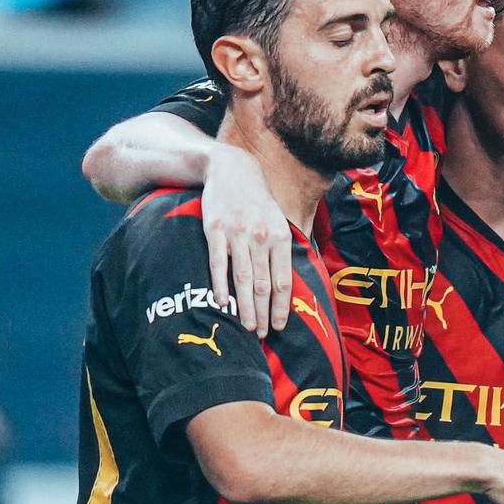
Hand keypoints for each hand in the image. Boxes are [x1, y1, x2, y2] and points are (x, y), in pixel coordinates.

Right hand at [204, 141, 291, 337]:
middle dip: (263, 313)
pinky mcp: (215, 230)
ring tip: (246, 327)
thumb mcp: (277, 220)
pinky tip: (222, 303)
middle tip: (260, 335)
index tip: (279, 327)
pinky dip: (220, 285)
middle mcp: (261, 237)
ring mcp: (238, 234)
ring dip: (245, 306)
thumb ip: (282, 249)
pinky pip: (218, 263)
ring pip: (243, 278)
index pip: (283, 280)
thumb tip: (288, 282)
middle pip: (264, 284)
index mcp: (280, 236)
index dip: (281, 307)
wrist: (231, 169)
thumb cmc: (257, 201)